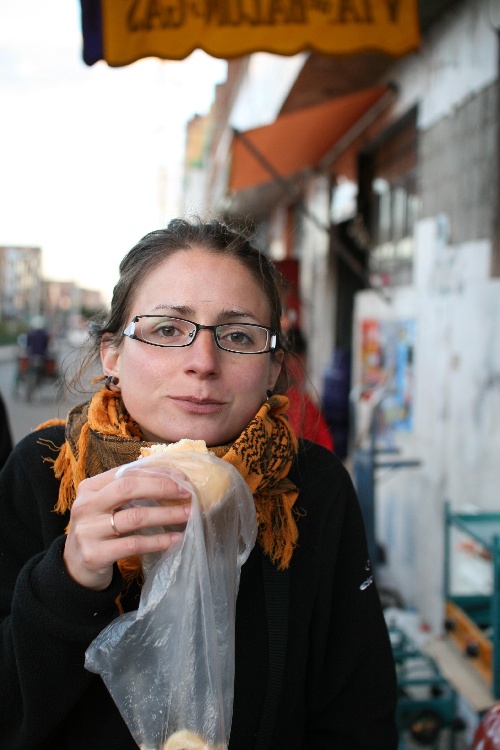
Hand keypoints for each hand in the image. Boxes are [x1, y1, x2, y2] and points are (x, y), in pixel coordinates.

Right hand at [63, 466, 191, 590]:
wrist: (75, 566)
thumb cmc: (99, 529)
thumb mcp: (106, 505)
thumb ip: (128, 490)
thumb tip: (170, 477)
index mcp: (89, 487)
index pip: (125, 473)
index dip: (155, 473)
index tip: (181, 477)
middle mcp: (85, 506)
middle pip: (128, 488)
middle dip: (162, 487)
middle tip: (187, 492)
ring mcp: (88, 530)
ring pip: (135, 517)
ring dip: (167, 514)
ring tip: (189, 514)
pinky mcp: (95, 554)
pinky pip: (134, 544)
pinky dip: (158, 541)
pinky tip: (175, 539)